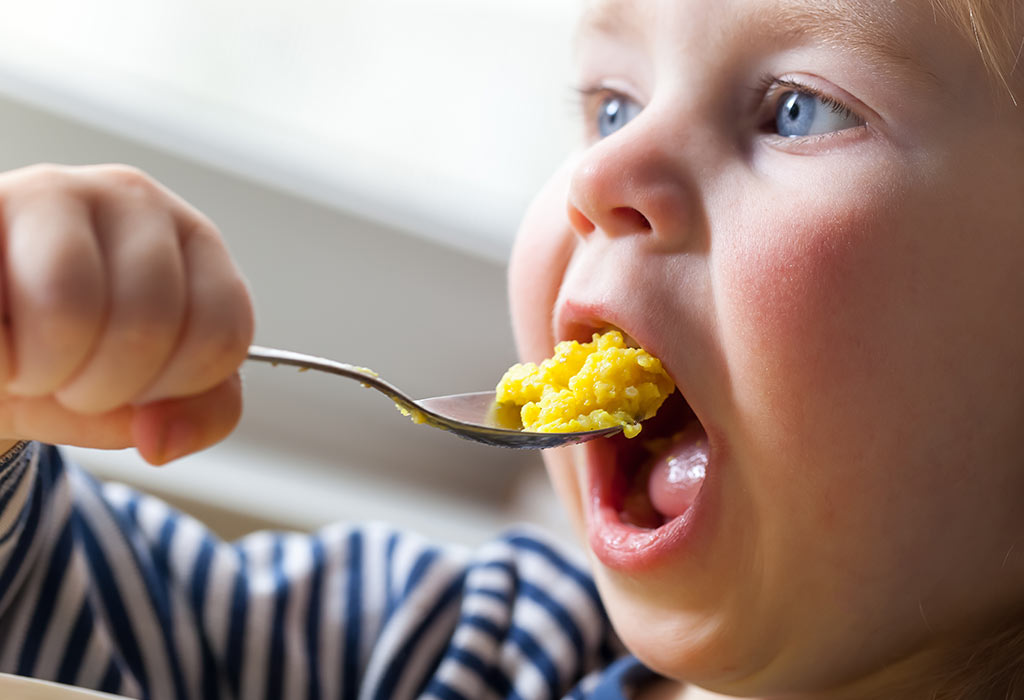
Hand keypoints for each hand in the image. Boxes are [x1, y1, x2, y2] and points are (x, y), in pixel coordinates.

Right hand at [0, 164, 253, 463]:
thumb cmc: (72, 357)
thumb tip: (160, 440)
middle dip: (99, 388)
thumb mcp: (146, 396)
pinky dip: (0, 358)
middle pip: (148, 322)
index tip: (137, 389)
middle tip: (67, 378)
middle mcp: (133, 200)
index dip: (174, 388)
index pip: (222, 332)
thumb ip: (195, 417)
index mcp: (196, 243)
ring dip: (39, 369)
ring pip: (69, 307)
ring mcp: (54, 191)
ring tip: (24, 363)